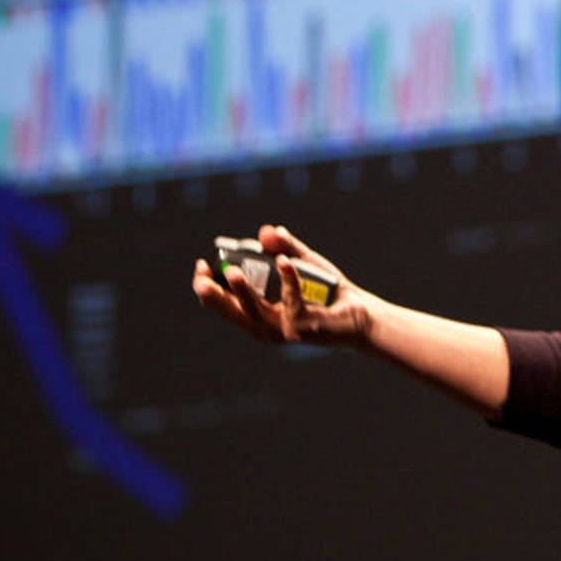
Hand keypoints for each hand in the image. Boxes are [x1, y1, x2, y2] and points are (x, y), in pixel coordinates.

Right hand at [191, 224, 372, 347]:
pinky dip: (288, 280)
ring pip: (255, 313)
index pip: (225, 303)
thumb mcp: (303, 262)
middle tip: (200, 278)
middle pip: (231, 313)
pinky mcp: (303, 327)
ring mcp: (283, 329)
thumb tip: (266, 232)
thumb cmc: (328, 290)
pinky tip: (285, 262)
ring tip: (232, 271)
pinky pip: (292, 301)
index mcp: (259, 311)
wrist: (360, 312)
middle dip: (212, 296)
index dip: (209, 286)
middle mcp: (266, 325)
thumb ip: (284, 246)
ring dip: (242, 292)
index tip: (201, 267)